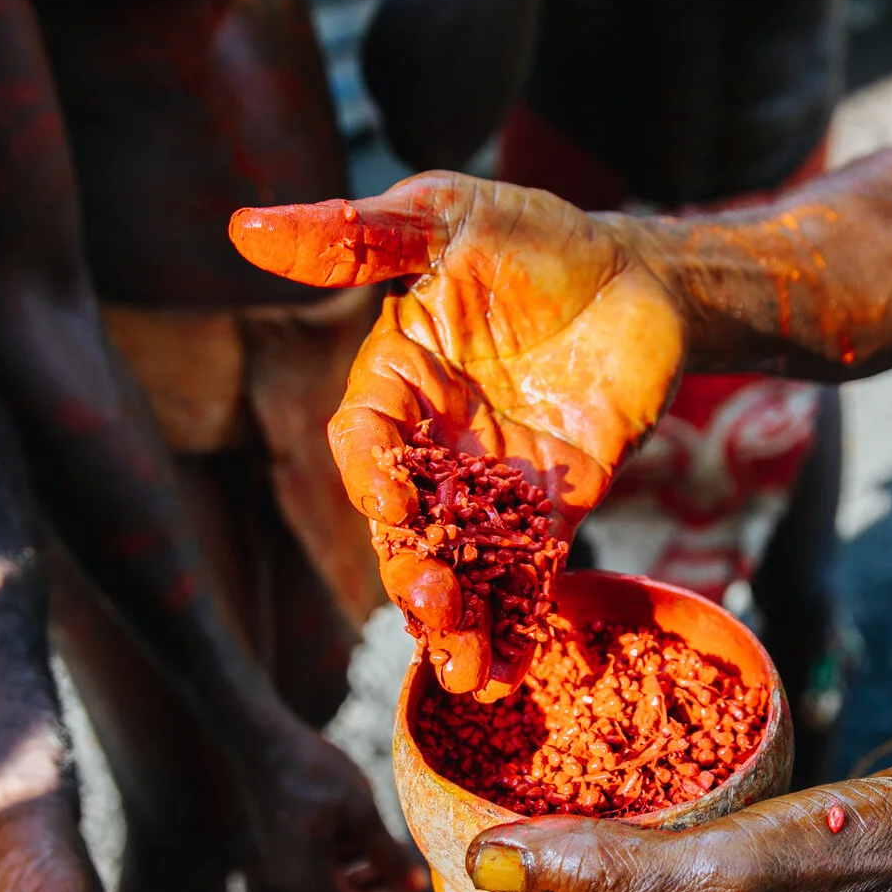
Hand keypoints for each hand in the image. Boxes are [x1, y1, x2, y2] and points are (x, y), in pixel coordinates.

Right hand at [230, 175, 685, 694]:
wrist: (645, 276)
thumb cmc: (538, 235)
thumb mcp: (447, 216)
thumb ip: (357, 236)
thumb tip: (246, 227)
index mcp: (395, 381)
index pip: (364, 439)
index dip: (369, 472)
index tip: (388, 499)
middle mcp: (432, 443)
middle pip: (404, 524)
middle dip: (411, 571)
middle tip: (429, 606)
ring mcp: (489, 485)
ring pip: (458, 564)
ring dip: (455, 620)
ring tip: (463, 670)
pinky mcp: (550, 513)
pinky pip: (525, 577)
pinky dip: (514, 626)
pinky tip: (506, 675)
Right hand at [244, 725, 430, 891]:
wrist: (262, 739)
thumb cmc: (313, 772)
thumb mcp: (360, 811)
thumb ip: (387, 854)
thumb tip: (415, 889)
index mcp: (309, 880)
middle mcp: (292, 880)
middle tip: (418, 891)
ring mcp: (286, 864)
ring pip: (334, 890)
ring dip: (369, 882)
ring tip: (401, 863)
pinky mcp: (285, 846)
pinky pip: (322, 870)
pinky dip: (351, 864)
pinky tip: (373, 842)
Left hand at [445, 770, 891, 891]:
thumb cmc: (847, 864)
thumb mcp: (718, 866)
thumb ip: (602, 872)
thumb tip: (481, 866)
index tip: (434, 830)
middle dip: (497, 873)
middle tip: (462, 787)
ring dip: (550, 846)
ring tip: (515, 770)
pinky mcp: (733, 885)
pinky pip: (644, 864)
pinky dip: (610, 825)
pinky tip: (608, 770)